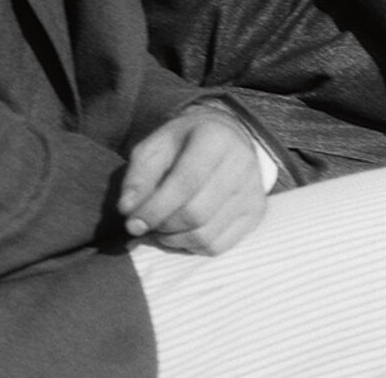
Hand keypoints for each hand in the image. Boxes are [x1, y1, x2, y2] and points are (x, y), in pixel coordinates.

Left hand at [117, 104, 266, 254]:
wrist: (225, 139)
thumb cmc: (183, 144)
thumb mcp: (155, 147)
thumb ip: (138, 176)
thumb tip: (128, 210)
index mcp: (215, 138)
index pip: (184, 183)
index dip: (154, 209)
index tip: (132, 223)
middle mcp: (242, 163)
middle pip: (195, 214)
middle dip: (162, 226)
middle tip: (146, 225)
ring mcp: (253, 191)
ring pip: (205, 235)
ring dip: (174, 239)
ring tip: (162, 227)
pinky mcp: (256, 213)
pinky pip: (218, 246)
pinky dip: (192, 246)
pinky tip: (182, 231)